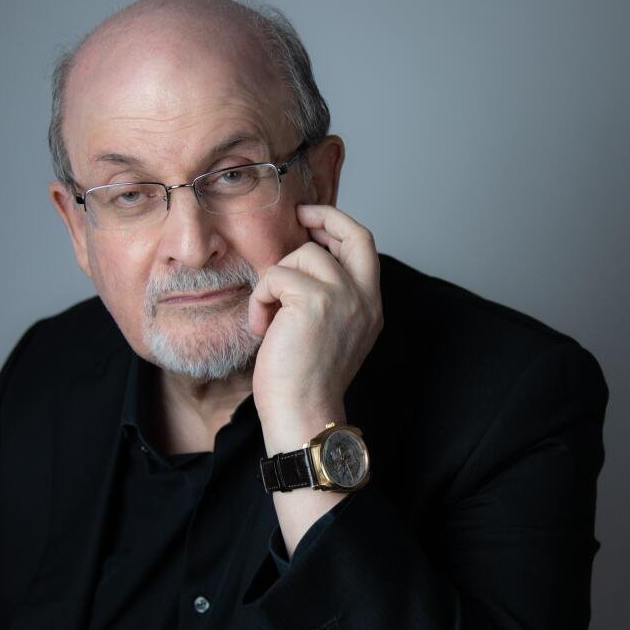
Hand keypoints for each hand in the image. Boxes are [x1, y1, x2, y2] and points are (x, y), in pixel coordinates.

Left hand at [249, 204, 382, 454]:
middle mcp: (364, 298)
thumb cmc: (304, 382)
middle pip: (351, 233)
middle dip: (323, 216)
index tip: (313, 221)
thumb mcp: (328, 332)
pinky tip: (262, 327)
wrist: (302, 413)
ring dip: (274, 281)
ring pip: (302, 253)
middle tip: (297, 217)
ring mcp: (343, 297)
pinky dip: (260, 299)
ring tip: (268, 317)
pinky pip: (276, 276)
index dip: (338, 225)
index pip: (365, 246)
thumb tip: (303, 262)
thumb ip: (328, 298)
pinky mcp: (314, 300)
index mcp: (369, 307)